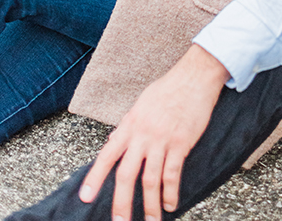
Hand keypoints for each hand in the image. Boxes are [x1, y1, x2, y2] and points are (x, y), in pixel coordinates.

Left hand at [79, 43, 228, 220]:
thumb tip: (113, 142)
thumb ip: (127, 125)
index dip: (95, 177)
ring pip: (150, 180)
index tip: (86, 197)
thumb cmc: (168, 88)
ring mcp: (162, 139)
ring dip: (149, 205)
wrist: (194, 77)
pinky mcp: (181, 143)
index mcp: (130, 124)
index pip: (107, 154)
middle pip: (126, 174)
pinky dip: (171, 193)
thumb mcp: (141, 104)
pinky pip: (173, 174)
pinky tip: (170, 204)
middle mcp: (143, 134)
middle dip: (121, 202)